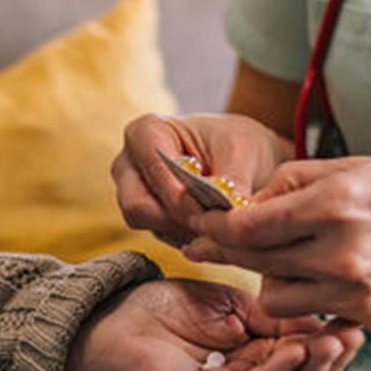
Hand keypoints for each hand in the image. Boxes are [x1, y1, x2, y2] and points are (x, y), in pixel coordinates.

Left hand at [66, 279, 363, 370]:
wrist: (107, 319)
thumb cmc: (161, 312)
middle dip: (328, 361)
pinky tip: (294, 352)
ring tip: (333, 341)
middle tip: (354, 332)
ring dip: (308, 369)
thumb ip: (270, 317)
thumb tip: (318, 320)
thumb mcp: (230, 305)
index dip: (330, 347)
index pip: (301, 366)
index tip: (357, 322)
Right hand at [112, 113, 288, 246]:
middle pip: (137, 206)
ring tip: (218, 224)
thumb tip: (223, 212)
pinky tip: (212, 228)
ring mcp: (134, 194)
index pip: (152, 169)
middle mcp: (130, 165)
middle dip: (177, 219)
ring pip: (148, 225)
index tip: (208, 210)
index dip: (178, 195)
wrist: (241, 155)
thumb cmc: (234, 141)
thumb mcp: (240, 150)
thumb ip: (230, 179)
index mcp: (144, 133)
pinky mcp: (147, 218)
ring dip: (185, 231)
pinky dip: (189, 238)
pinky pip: (162, 236)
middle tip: (213, 224)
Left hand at [182, 155, 370, 326]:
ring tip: (280, 259)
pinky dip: (306, 297)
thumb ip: (294, 184)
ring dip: (269, 280)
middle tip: (207, 241)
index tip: (197, 222)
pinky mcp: (366, 316)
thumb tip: (246, 203)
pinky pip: (313, 313)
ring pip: (276, 299)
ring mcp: (355, 290)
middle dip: (228, 251)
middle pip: (256, 263)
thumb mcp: (356, 166)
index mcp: (336, 204)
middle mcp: (342, 252)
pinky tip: (315, 277)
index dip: (215, 226)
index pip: (249, 226)